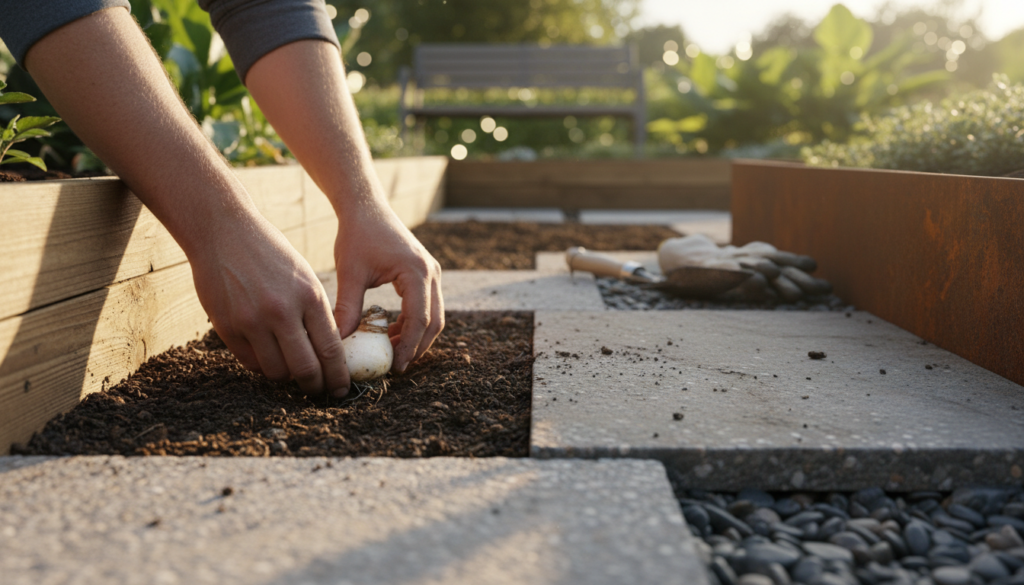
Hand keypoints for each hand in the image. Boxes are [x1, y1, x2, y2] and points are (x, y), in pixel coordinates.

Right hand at [188, 211, 350, 396]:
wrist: (224, 232)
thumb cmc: (271, 253)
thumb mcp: (304, 277)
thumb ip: (316, 314)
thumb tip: (326, 355)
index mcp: (309, 296)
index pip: (331, 350)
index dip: (338, 376)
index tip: (341, 389)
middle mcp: (282, 312)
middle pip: (305, 369)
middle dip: (316, 386)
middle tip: (319, 391)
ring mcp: (252, 321)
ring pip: (277, 372)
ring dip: (287, 378)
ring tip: (292, 371)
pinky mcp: (227, 327)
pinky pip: (250, 363)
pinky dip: (263, 367)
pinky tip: (269, 359)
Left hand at [332, 199, 443, 373]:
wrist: (366, 208)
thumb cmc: (356, 236)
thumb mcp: (350, 273)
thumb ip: (347, 308)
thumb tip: (340, 342)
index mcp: (416, 272)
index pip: (419, 319)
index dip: (409, 346)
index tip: (395, 366)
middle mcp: (431, 273)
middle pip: (435, 321)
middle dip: (418, 347)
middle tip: (397, 366)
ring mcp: (432, 273)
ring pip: (435, 315)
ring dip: (417, 336)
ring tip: (393, 352)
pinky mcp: (426, 274)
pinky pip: (427, 306)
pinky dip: (414, 323)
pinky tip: (392, 332)